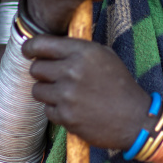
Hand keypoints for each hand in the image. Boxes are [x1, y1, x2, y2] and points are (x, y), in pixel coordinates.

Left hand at [23, 35, 152, 148]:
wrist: (134, 118)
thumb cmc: (120, 85)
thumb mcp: (105, 56)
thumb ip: (79, 48)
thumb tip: (52, 45)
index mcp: (82, 52)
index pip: (41, 44)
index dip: (30, 47)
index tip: (28, 51)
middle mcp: (72, 70)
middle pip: (36, 68)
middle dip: (43, 73)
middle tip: (55, 77)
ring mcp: (67, 94)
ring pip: (37, 90)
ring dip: (48, 92)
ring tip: (66, 95)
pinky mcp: (65, 116)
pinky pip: (47, 110)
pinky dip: (56, 110)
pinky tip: (74, 109)